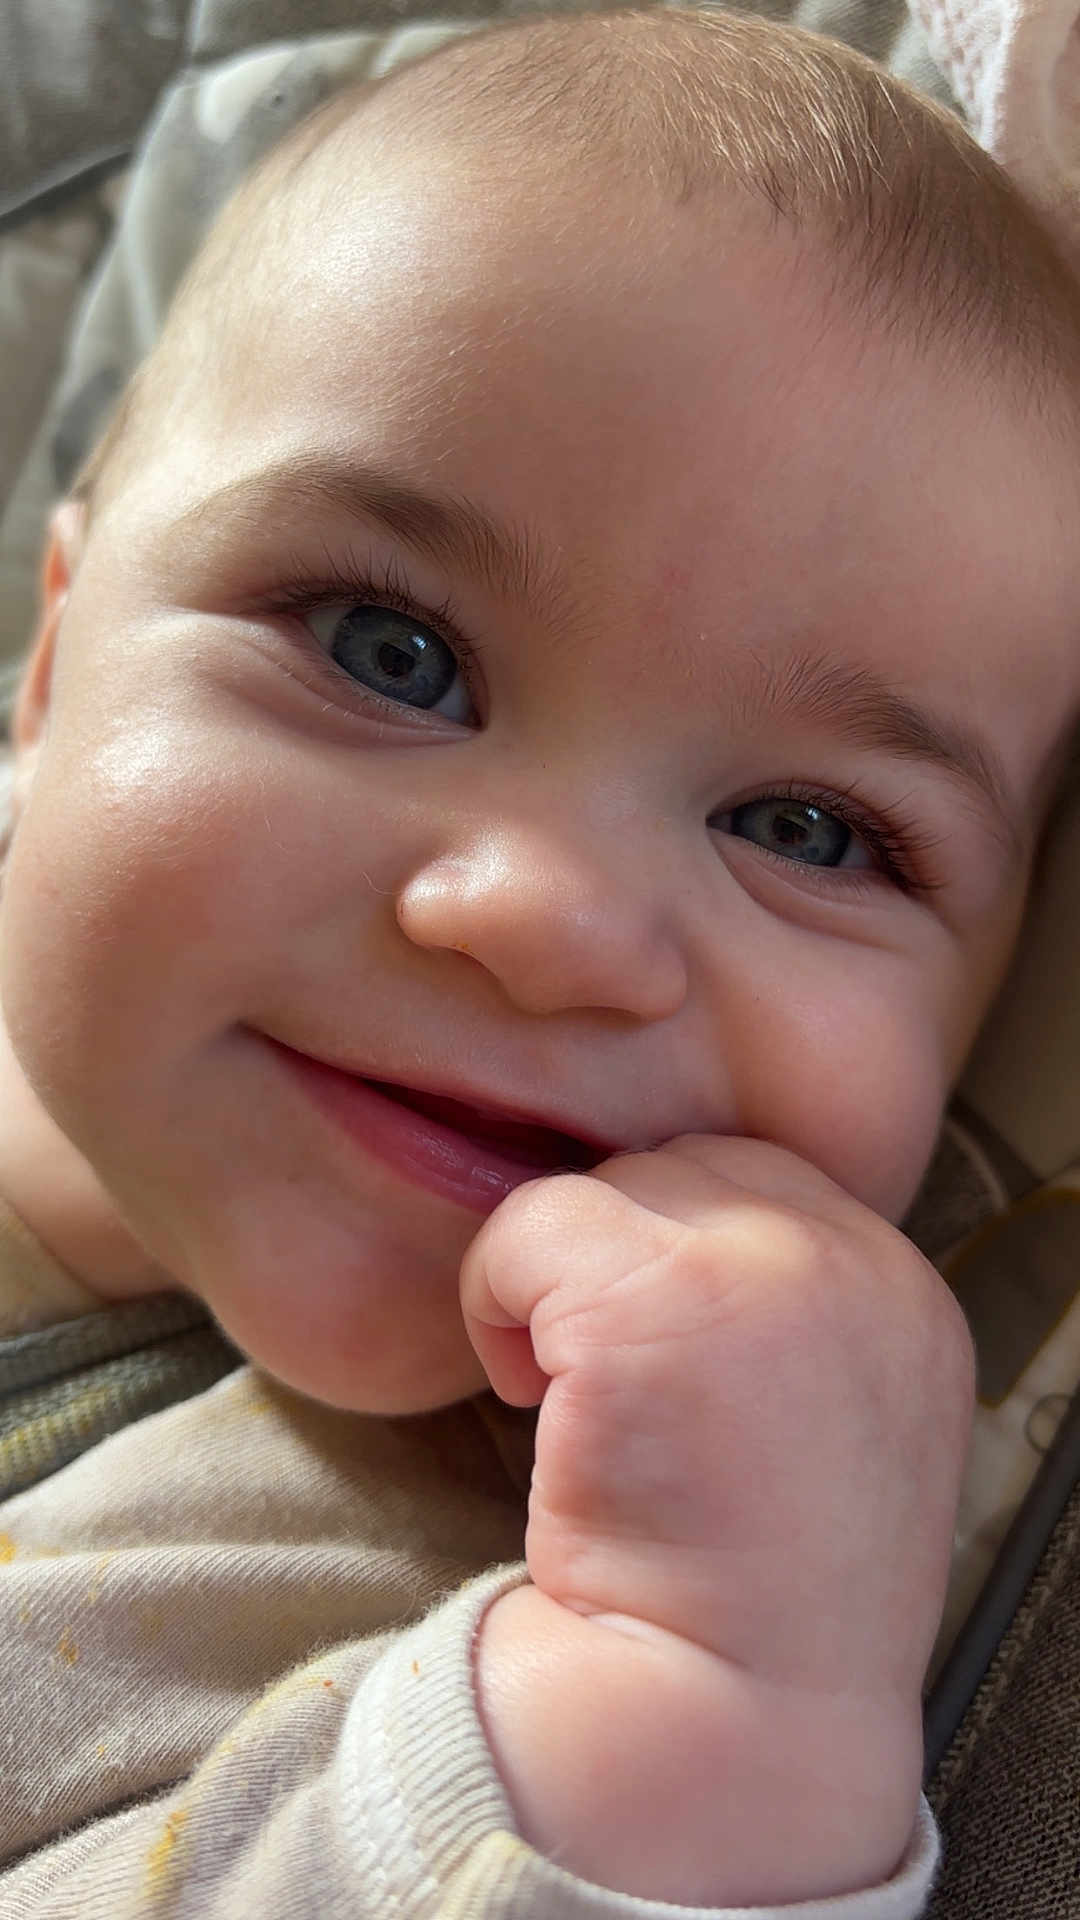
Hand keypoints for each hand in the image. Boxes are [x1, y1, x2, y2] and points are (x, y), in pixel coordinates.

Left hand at [461, 1137, 973, 1900]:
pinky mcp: (658, 1298)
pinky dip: (497, 1300)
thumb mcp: (834, 1418)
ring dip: (559, 1283)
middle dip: (621, 1261)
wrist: (735, 1726)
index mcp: (904, 1295)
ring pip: (603, 1189)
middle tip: (608, 1390)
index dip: (679, 1252)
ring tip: (575, 1403)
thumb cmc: (757, 1595)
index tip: (647, 1362)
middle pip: (685, 1168)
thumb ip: (787, 1308)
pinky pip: (528, 1225)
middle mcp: (856, 1263)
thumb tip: (662, 1229)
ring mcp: (765, 1271)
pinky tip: (531, 1402)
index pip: (766, 1182)